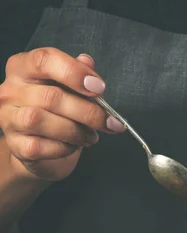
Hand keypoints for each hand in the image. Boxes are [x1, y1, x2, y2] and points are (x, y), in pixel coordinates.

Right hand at [0, 49, 124, 181]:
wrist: (38, 148)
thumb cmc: (54, 112)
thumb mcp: (66, 87)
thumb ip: (77, 73)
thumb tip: (88, 63)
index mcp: (22, 68)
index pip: (44, 60)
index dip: (74, 72)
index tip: (100, 88)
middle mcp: (11, 91)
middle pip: (51, 96)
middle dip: (88, 112)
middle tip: (109, 122)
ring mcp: (9, 118)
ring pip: (42, 121)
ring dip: (76, 131)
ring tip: (91, 136)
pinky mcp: (15, 145)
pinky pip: (41, 146)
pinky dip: (64, 148)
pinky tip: (73, 146)